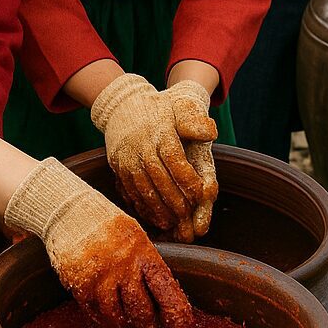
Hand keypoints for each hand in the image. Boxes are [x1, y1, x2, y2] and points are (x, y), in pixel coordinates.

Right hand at [5, 157, 194, 327]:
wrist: (67, 210)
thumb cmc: (106, 224)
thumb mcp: (134, 236)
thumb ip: (147, 264)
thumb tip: (166, 297)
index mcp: (143, 252)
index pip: (167, 291)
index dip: (178, 319)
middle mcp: (124, 266)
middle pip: (143, 312)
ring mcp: (100, 277)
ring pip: (118, 319)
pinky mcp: (80, 285)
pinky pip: (96, 314)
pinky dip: (107, 324)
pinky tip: (114, 327)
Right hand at [91, 74, 216, 233]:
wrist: (122, 105)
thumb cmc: (157, 109)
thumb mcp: (178, 107)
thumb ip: (194, 121)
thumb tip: (210, 132)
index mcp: (159, 132)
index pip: (174, 159)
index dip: (186, 179)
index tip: (199, 194)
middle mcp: (140, 146)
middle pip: (158, 178)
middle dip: (174, 200)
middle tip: (187, 215)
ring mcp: (126, 158)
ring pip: (142, 188)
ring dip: (158, 208)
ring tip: (172, 222)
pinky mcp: (117, 166)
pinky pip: (129, 190)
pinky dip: (141, 206)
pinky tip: (153, 216)